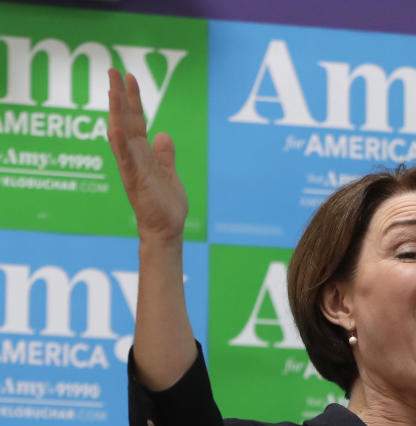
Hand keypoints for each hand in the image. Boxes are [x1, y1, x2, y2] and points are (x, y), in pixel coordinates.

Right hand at [107, 69, 187, 244]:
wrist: (165, 231)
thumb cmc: (165, 206)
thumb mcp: (168, 173)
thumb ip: (164, 155)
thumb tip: (163, 134)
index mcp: (142, 154)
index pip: (135, 121)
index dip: (132, 99)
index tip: (128, 76)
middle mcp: (133, 157)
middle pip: (125, 121)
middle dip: (120, 96)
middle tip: (113, 70)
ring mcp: (132, 168)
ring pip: (121, 135)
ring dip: (116, 112)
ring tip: (111, 89)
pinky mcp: (135, 181)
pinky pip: (126, 159)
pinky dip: (120, 143)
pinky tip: (114, 127)